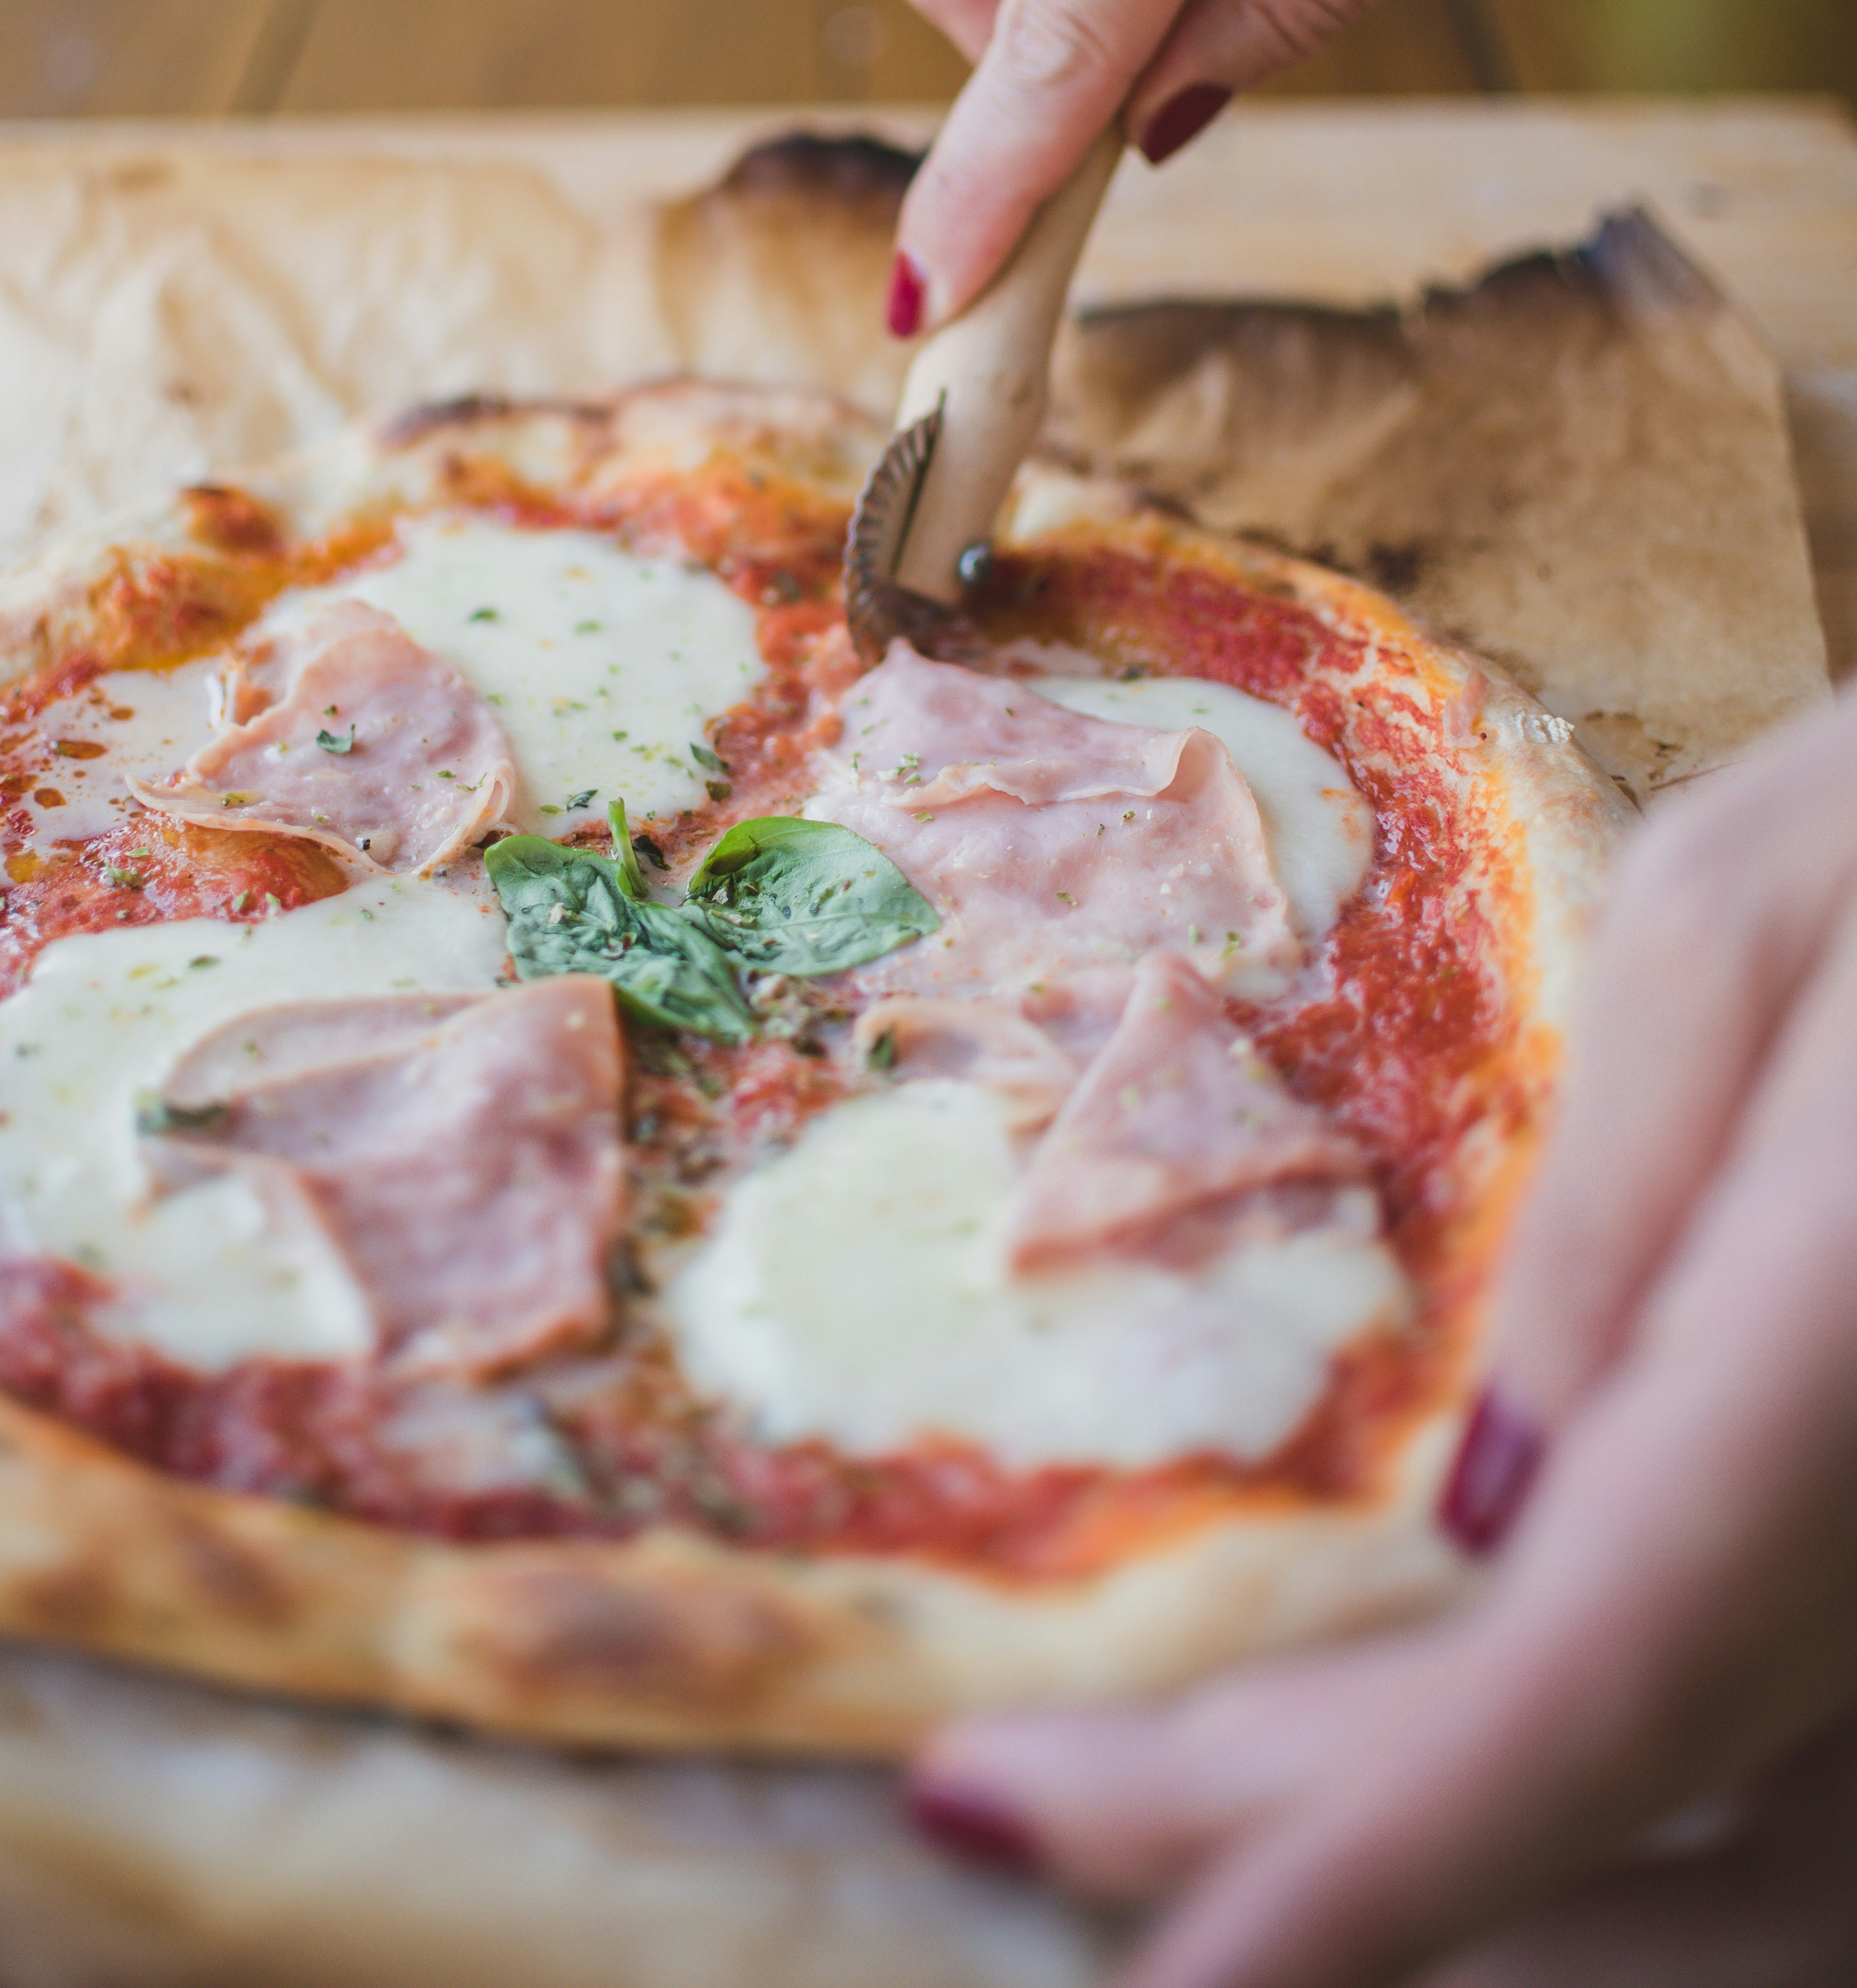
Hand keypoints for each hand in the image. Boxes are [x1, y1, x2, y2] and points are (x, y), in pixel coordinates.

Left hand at [910, 683, 1856, 1984]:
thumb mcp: (1765, 905)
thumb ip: (1627, 1207)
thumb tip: (1493, 1509)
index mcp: (1852, 1333)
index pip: (1608, 1677)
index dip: (1385, 1864)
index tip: (1172, 1981)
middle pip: (1630, 1783)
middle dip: (1314, 1846)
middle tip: (1012, 1797)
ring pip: (1739, 1842)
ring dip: (1442, 1853)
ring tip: (1162, 1789)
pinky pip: (1797, 1758)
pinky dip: (1575, 1783)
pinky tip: (1389, 1713)